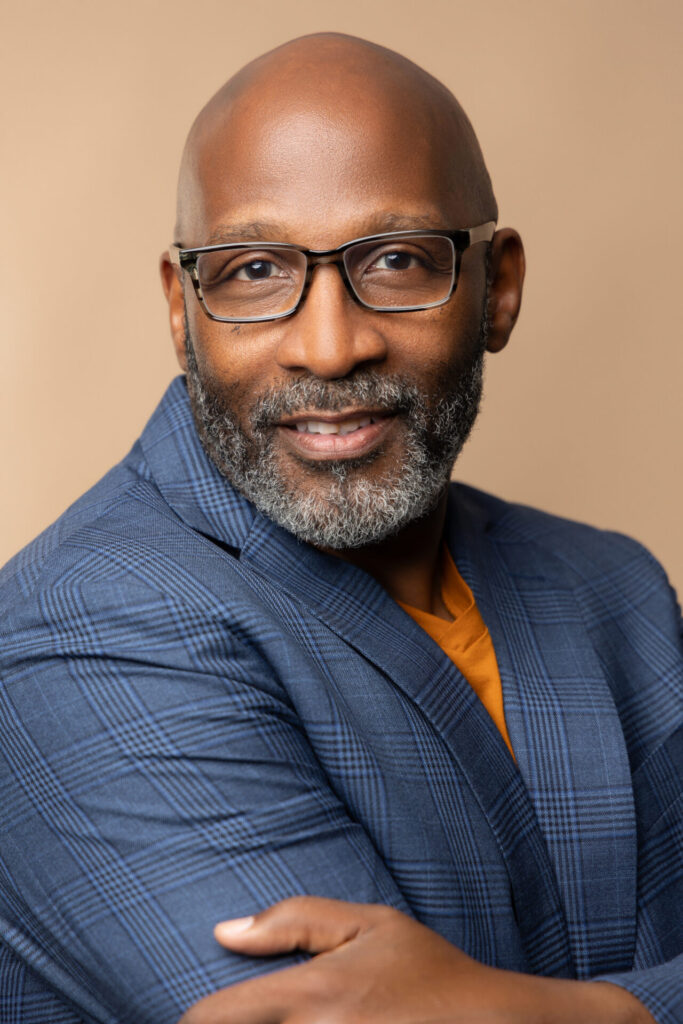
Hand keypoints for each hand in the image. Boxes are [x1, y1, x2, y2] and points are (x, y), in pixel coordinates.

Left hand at [179, 896, 653, 1023]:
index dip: (190, 1023)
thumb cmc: (429, 971)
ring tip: (298, 1020)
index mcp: (309, 993)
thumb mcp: (370, 924)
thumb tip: (224, 932)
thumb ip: (294, 920)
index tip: (196, 1019)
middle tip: (237, 1020)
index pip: (208, 1019)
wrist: (493, 1023)